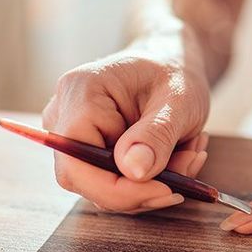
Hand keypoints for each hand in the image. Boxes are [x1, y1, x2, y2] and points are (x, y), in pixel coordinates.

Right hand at [42, 32, 211, 212]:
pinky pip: (110, 182)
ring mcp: (69, 134)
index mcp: (81, 92)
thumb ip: (157, 135)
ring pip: (102, 186)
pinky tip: (175, 155)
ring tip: (188, 153)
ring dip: (151, 184)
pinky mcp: (84, 149)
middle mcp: (62, 114)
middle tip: (185, 177)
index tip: (168, 191)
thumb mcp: (179, 100)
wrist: (170, 60)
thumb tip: (133, 172)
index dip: (119, 190)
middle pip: (85, 180)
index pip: (77, 163)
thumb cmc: (174, 71)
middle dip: (141, 189)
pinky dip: (148, 180)